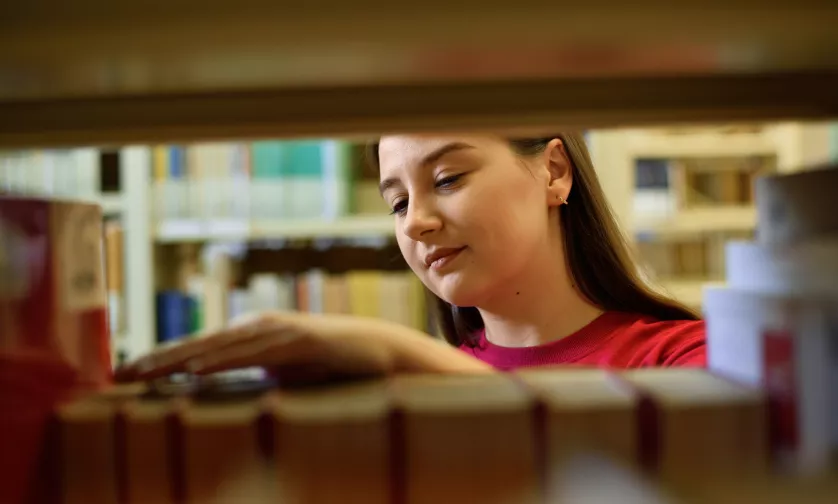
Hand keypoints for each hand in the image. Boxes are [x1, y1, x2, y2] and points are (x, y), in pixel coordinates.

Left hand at [114, 311, 490, 382]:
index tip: (129, 374)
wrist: (379, 351)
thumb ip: (257, 372)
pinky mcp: (297, 340)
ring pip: (219, 348)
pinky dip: (220, 362)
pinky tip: (194, 371)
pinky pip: (252, 354)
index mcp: (253, 334)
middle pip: (200, 345)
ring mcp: (278, 331)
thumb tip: (225, 385)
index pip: (200, 348)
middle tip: (120, 375)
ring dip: (178, 361)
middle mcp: (260, 327)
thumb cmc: (331, 364)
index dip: (163, 360)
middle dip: (158, 359)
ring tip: (144, 374)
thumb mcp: (286, 370)